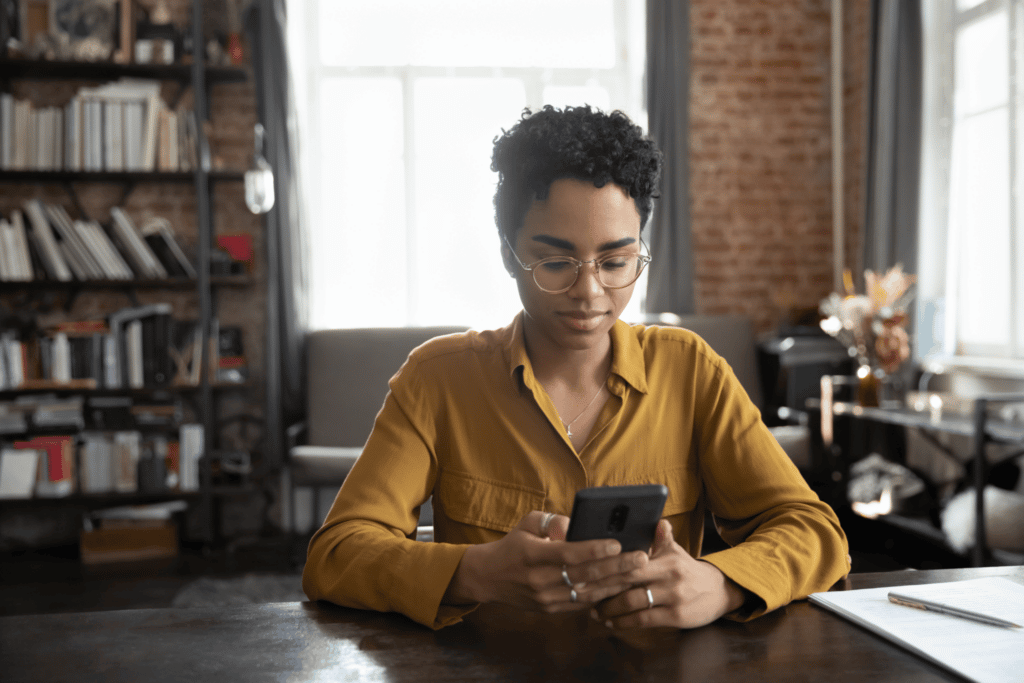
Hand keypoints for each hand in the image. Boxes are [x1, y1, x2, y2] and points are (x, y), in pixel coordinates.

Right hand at [444, 511, 646, 612]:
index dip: (595, 550)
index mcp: (532, 554)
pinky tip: (621, 587)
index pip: (569, 553)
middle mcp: (539, 579)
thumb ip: (552, 521)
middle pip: (585, 575)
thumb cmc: (513, 545)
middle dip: (616, 567)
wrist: (489, 578)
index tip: (618, 544)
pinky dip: (603, 596)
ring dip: (616, 584)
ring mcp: (546, 598)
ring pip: (588, 593)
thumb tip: (576, 524)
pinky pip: (582, 604)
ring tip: (638, 574)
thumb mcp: (527, 524)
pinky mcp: (550, 610)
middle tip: (641, 558)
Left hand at [590, 519, 745, 628]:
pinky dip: (625, 622)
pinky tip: (613, 623)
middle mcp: (670, 576)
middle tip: (582, 593)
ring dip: (610, 609)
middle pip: (628, 581)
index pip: (630, 561)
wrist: (718, 591)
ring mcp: (674, 597)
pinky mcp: (677, 617)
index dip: (606, 567)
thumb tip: (657, 520)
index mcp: (666, 558)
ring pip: (634, 603)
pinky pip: (645, 620)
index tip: (586, 571)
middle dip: (602, 588)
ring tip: (595, 611)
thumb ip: (661, 538)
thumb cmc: (687, 569)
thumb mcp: (675, 551)